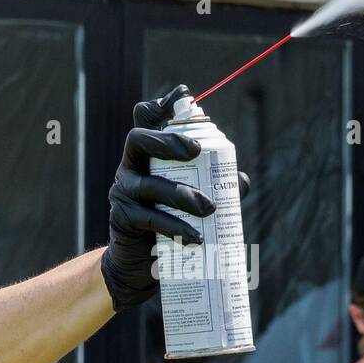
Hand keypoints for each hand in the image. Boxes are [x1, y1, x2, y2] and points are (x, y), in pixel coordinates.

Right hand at [100, 85, 212, 312]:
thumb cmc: (171, 224)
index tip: (184, 96)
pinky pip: (148, 219)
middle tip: (195, 149)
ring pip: (149, 185)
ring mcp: (123, 192)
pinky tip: (194, 237)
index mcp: (148, 155)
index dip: (161, 105)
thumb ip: (214, 185)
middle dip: (168, 141)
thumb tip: (241, 180)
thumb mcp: (192, 200)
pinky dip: (174, 226)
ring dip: (181, 193)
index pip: (146, 120)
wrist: (141, 265)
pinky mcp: (123, 220)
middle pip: (139, 140)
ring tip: (208, 208)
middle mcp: (130, 167)